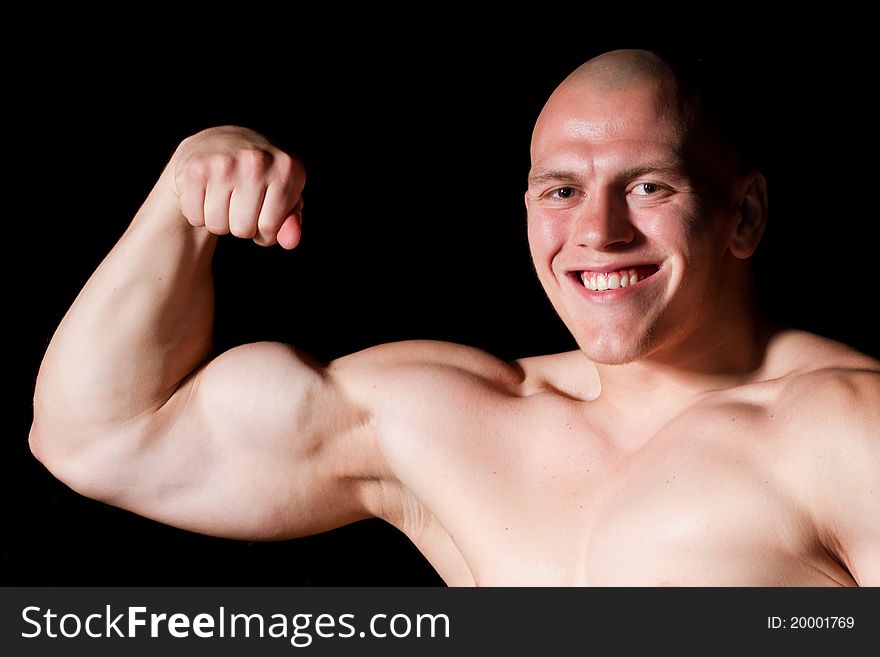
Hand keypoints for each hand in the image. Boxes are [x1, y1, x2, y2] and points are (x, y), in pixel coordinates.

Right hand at [170, 126, 304, 248]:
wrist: (221, 142)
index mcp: (287, 168)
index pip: (270, 228)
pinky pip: (194, 217)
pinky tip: (207, 193)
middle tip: (241, 204)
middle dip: (242, 226)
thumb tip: (290, 243)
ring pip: (217, 226)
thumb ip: (291, 222)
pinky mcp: (196, 168)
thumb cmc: (261, 177)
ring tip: (225, 197)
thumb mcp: (285, 195)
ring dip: (219, 221)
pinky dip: (198, 213)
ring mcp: (224, 163)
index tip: (262, 214)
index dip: (264, 232)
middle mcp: (257, 161)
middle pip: (243, 229)